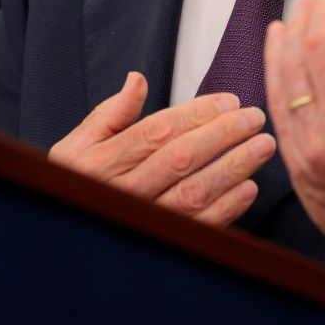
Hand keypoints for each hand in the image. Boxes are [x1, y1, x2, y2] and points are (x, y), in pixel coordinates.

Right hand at [48, 72, 276, 225]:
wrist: (62, 237)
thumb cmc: (72, 183)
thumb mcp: (78, 144)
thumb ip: (110, 114)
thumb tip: (137, 79)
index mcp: (103, 161)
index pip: (158, 131)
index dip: (197, 114)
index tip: (229, 100)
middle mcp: (123, 192)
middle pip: (181, 158)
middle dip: (224, 134)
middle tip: (255, 117)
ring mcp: (143, 220)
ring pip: (195, 192)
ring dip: (233, 168)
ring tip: (263, 146)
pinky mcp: (161, 245)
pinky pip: (198, 228)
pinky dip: (227, 208)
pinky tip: (248, 188)